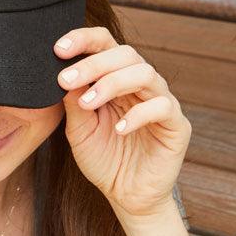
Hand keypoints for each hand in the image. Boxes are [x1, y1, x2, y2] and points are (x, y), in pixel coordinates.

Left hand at [53, 26, 191, 219]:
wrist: (126, 195)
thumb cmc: (103, 158)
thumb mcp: (80, 129)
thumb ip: (74, 102)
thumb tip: (62, 73)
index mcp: (116, 78)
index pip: (105, 45)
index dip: (84, 40)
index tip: (59, 49)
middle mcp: (140, 84)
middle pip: (125, 53)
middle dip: (93, 63)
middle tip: (65, 80)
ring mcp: (161, 101)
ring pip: (145, 73)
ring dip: (112, 83)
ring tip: (88, 104)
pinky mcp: (177, 124)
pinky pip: (162, 107)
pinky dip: (138, 115)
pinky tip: (118, 130)